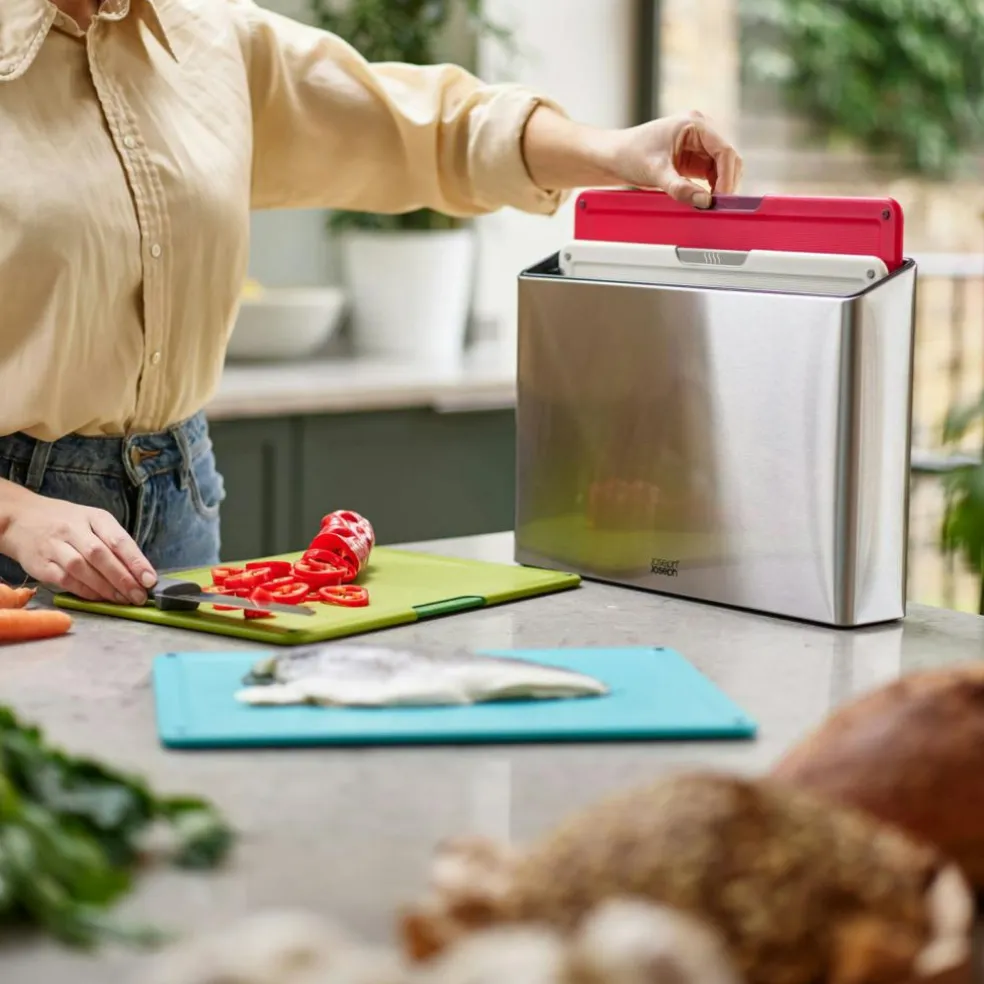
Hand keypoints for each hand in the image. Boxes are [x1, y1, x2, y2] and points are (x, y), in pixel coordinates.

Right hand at [0, 488, 156, 603]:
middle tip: (139, 596)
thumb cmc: (68, 523)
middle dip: (123, 578)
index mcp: (94, 517)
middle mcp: (73, 529)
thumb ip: (115, 542)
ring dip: (106, 588)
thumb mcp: (94, 521)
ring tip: (123, 599)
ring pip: (82, 569)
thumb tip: (140, 570)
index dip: (136, 561)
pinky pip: (66, 581)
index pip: (118, 539)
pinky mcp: (41, 564)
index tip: (150, 580)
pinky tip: (100, 598)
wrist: (21, 519)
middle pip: (101, 555)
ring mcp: (54, 546)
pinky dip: (86, 592)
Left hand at [604, 110, 742, 206]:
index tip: (721, 198)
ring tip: (710, 204)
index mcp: (694, 123)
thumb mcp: (656, 173)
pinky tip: (704, 199)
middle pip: (728, 157)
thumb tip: (705, 202)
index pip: (724, 149)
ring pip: (723, 166)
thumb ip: (680, 188)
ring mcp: (698, 143)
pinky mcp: (694, 158)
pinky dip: (712, 187)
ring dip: (720, 185)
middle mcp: (700, 130)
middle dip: (726, 181)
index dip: (727, 176)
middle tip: (718, 205)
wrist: (613, 157)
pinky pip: (712, 173)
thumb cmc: (629, 154)